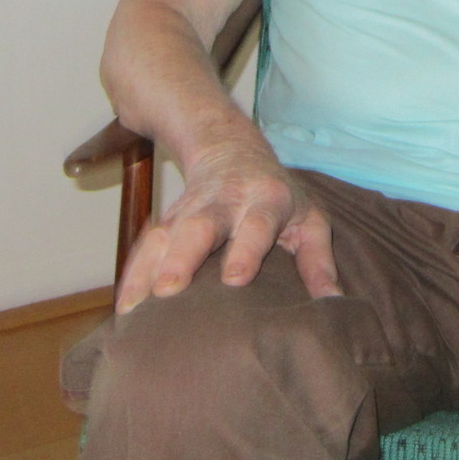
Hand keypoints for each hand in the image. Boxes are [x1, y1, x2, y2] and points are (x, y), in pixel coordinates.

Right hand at [113, 136, 340, 314]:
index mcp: (264, 200)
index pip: (255, 224)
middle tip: (169, 290)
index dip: (245, 250)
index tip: (235, 279)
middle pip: (199, 225)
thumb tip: (333, 304)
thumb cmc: (278, 196)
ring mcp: (189, 210)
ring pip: (164, 235)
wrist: (230, 149)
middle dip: (182, 257)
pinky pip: (145, 246)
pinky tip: (124, 309)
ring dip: (148, 269)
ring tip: (136, 310)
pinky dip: (133, 275)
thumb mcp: (309, 217)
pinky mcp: (166, 222)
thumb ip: (319, 259)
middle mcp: (223, 203)